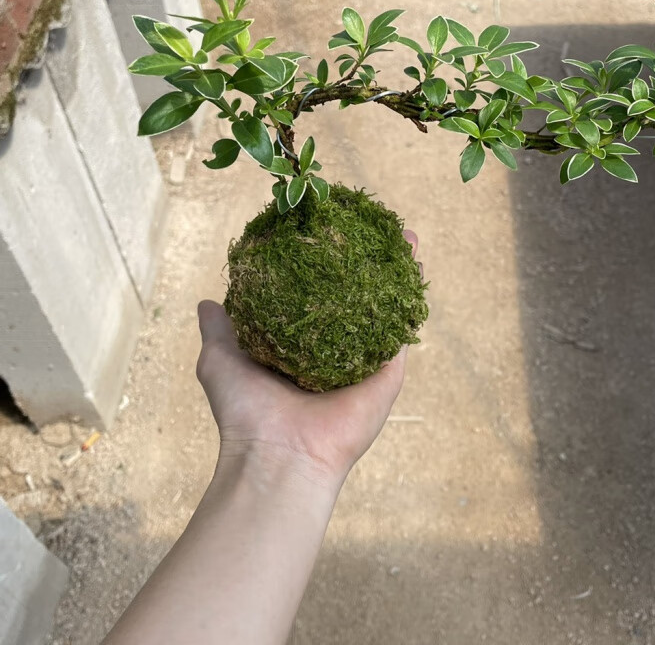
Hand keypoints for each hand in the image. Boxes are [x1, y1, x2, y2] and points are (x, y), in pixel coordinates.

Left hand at [196, 231, 419, 489]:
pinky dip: (412, 294)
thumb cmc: (246, 412)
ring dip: (397, 270)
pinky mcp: (389, 370)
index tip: (327, 232)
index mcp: (301, 346)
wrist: (279, 456)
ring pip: (386, 305)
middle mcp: (336, 348)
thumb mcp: (221, 359)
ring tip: (404, 235)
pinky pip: (403, 326)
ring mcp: (365, 358)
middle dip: (367, 261)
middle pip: (356, 294)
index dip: (323, 264)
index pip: (317, 295)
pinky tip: (416, 265)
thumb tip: (208, 302)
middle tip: (372, 228)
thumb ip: (220, 329)